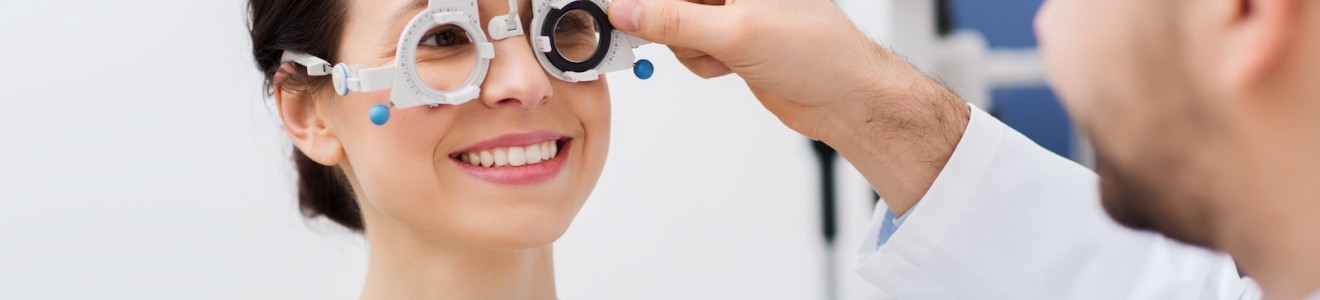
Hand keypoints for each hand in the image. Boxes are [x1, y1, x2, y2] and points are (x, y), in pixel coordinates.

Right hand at [608, 0, 928, 139]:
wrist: (845, 98)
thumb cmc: (817, 53)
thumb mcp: (735, 33)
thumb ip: (674, 20)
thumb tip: (628, 10)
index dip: (648, 1)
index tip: (620, 10)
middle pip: (671, 2)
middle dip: (669, 22)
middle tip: (690, 41)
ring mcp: (732, 13)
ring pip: (677, 26)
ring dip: (690, 47)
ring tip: (725, 55)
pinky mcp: (732, 41)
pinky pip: (692, 47)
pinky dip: (702, 61)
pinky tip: (731, 67)